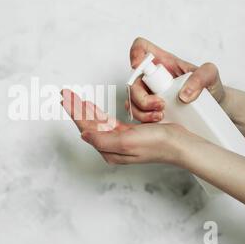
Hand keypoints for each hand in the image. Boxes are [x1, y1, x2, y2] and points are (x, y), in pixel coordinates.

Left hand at [61, 89, 201, 164]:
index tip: (65, 98)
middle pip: (88, 124)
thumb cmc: (157, 144)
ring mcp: (119, 140)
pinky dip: (97, 113)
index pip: (85, 127)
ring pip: (96, 122)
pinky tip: (92, 108)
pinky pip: (106, 122)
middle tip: (65, 94)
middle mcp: (111, 147)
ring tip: (74, 99)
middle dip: (76, 109)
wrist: (179, 144)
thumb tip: (84, 136)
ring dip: (85, 109)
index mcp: (108, 149)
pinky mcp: (127, 134)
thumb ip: (103, 139)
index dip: (74, 111)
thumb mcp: (127, 141)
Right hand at [127, 37, 224, 122]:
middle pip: (132, 82)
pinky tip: (158, 122)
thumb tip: (183, 95)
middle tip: (160, 104)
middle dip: (141, 96)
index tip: (140, 66)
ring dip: (142, 111)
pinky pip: (137, 116)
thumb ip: (201, 77)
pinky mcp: (149, 110)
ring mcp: (148, 94)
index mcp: (162, 62)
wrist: (213, 107)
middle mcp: (151, 77)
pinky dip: (144, 121)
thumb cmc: (207, 86)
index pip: (142, 48)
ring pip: (132, 101)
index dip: (136, 53)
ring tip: (160, 116)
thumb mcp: (210, 75)